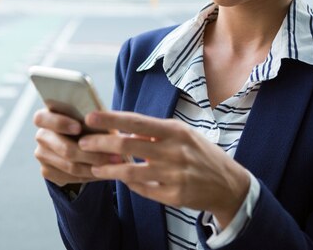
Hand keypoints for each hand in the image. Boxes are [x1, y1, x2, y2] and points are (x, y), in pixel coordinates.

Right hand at [33, 108, 121, 187]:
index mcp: (45, 116)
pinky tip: (104, 171)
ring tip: (116, 165)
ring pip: (70, 166)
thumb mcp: (86, 118)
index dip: (59, 123)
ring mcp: (42, 155)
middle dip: (92, 154)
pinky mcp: (47, 171)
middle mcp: (41, 136)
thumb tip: (106, 124)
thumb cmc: (84, 124)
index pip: (41, 118)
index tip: (78, 127)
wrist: (77, 142)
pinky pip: (70, 178)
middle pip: (64, 149)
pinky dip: (90, 176)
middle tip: (114, 155)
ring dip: (96, 167)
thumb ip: (90, 118)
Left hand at [79, 111, 249, 226]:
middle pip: (127, 146)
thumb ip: (154, 132)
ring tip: (94, 167)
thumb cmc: (200, 154)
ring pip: (130, 172)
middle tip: (82, 143)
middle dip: (100, 144)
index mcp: (175, 131)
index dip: (111, 119)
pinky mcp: (174, 196)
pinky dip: (128, 184)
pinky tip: (119, 179)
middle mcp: (174, 151)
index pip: (136, 121)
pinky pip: (142, 189)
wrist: (229, 184)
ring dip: (108, 170)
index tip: (90, 117)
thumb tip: (123, 129)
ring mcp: (174, 175)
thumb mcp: (183, 134)